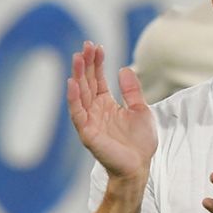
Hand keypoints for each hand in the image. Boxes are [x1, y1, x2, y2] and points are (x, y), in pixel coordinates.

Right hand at [67, 42, 157, 180]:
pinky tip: (72, 83)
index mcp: (106, 104)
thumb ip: (132, 90)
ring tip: (77, 57)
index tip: (96, 46)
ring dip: (77, 75)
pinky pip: (78, 113)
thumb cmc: (140, 143)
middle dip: (86, 63)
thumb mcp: (141, 110)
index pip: (97, 79)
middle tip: (86, 45)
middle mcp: (95, 110)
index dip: (96, 62)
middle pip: (87, 82)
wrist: (139, 166)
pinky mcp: (87, 132)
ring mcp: (89, 121)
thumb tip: (124, 68)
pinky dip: (73, 99)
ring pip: (80, 94)